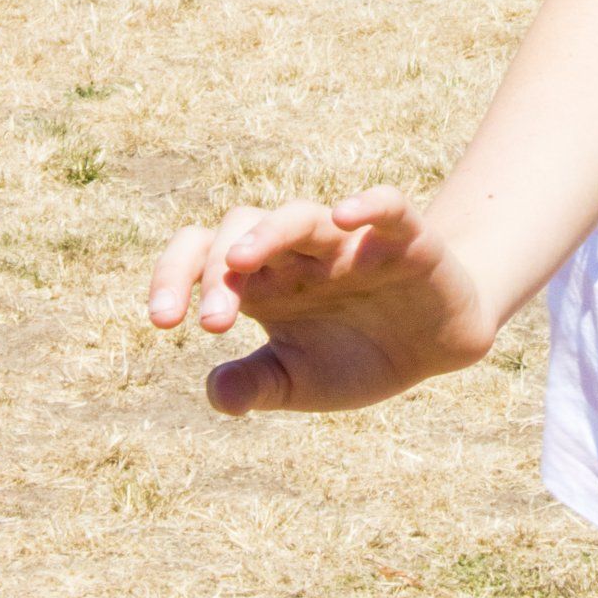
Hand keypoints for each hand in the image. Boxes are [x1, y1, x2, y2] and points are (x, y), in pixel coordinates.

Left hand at [147, 188, 494, 415]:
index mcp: (266, 281)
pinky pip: (387, 206)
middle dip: (217, 269)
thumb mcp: (301, 381)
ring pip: (301, 215)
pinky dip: (367, 204)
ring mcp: (350, 241)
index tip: (161, 321)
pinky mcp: (406, 238)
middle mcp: (299, 252)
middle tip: (211, 324)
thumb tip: (215, 393)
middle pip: (243, 229)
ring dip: (269, 232)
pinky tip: (344, 215)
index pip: (204, 254)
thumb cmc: (356, 357)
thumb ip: (257, 384)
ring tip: (242, 260)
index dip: (175, 276)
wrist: (436, 346)